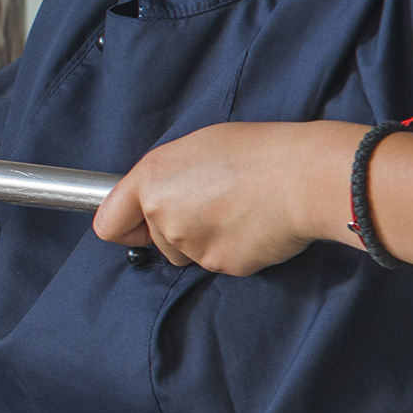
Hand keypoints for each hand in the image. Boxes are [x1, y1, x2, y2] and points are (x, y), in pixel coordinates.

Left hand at [90, 121, 358, 275]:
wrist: (303, 176)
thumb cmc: (256, 151)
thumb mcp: (195, 147)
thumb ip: (165, 178)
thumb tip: (156, 199)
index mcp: (151, 180)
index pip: (108, 224)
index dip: (124, 227)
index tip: (137, 227)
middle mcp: (163, 215)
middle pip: (156, 242)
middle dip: (177, 231)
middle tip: (214, 203)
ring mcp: (191, 245)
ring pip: (187, 255)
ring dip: (204, 241)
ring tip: (237, 210)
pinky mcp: (221, 265)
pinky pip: (218, 262)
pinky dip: (232, 249)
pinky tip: (252, 225)